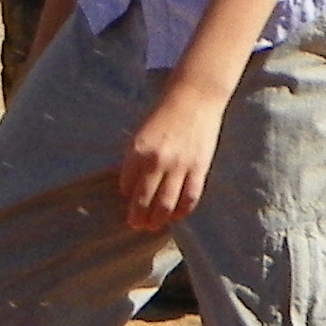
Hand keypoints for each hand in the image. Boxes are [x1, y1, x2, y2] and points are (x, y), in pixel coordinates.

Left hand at [118, 78, 229, 231]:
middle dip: (138, 217)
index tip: (128, 201)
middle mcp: (156, 161)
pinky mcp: (199, 169)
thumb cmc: (164, 114)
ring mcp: (179, 167)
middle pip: (144, 200)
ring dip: (157, 220)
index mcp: (137, 151)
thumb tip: (131, 186)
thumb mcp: (141, 134)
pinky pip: (189, 198)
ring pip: (166, 205)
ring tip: (153, 226)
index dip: (127, 196)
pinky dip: (182, 211)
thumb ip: (135, 159)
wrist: (194, 99)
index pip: (127, 184)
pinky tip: (176, 216)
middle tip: (135, 225)